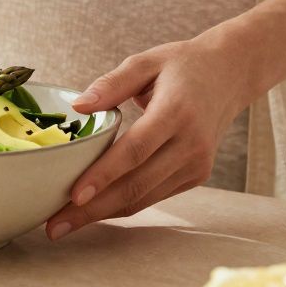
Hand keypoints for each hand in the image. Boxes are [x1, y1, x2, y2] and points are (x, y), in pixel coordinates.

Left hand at [45, 31, 262, 239]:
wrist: (230, 74)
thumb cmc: (183, 65)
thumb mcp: (146, 61)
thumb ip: (111, 83)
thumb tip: (78, 106)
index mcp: (176, 112)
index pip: (135, 150)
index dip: (103, 175)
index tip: (73, 196)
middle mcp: (190, 144)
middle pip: (136, 185)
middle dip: (92, 209)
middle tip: (54, 225)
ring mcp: (196, 164)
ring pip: (143, 198)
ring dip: (102, 214)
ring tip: (64, 224)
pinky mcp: (196, 175)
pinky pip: (153, 196)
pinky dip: (122, 205)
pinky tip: (94, 210)